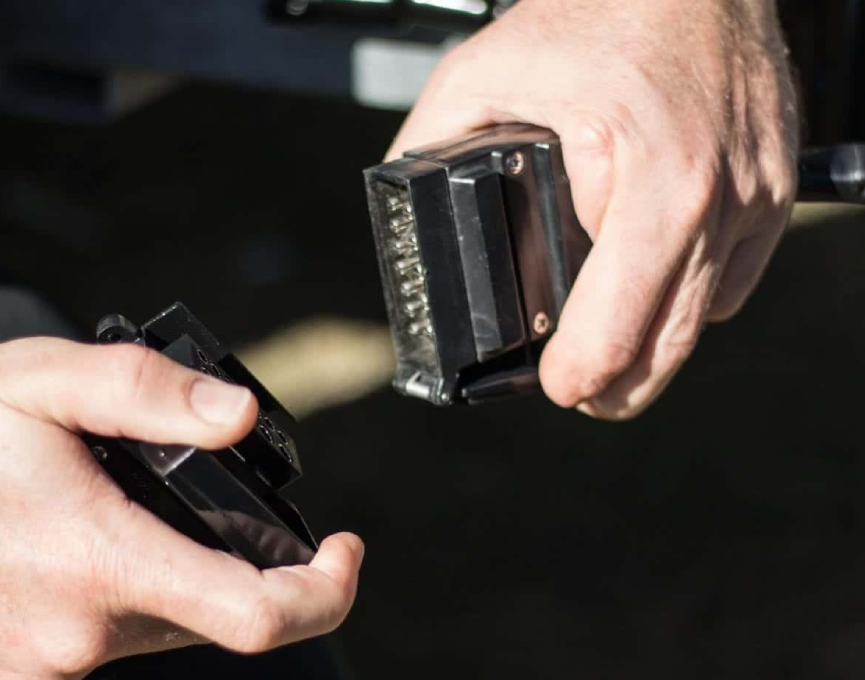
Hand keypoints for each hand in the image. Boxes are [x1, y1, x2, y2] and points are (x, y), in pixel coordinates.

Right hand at [0, 339, 362, 678]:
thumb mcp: (40, 381)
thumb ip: (150, 392)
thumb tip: (239, 416)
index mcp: (99, 561)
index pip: (257, 615)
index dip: (325, 591)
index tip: (344, 554)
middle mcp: (75, 639)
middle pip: (208, 620)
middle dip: (229, 568)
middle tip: (198, 505)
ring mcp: (37, 674)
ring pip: (152, 634)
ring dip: (162, 581)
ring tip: (112, 516)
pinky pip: (93, 651)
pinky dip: (107, 606)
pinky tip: (65, 556)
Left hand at [389, 0, 798, 418]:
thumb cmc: (596, 9)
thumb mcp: (482, 72)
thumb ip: (431, 142)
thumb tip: (402, 200)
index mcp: (645, 177)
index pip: (620, 324)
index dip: (582, 375)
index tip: (556, 387)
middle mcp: (715, 197)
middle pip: (669, 345)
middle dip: (618, 385)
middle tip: (580, 393)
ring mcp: (753, 197)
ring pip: (705, 319)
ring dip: (655, 347)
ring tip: (611, 350)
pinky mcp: (775, 191)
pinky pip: (735, 278)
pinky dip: (694, 295)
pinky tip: (654, 285)